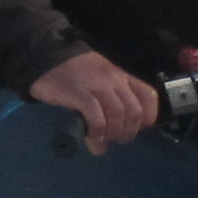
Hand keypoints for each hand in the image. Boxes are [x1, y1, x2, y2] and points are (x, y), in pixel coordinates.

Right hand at [31, 48, 159, 150]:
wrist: (47, 56)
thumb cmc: (75, 72)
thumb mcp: (101, 79)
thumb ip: (112, 99)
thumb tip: (117, 130)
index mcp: (122, 76)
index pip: (149, 97)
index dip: (147, 119)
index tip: (135, 130)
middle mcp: (114, 80)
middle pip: (135, 111)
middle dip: (128, 132)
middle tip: (116, 141)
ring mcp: (97, 85)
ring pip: (118, 115)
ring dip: (113, 134)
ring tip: (102, 141)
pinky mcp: (78, 93)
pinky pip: (97, 117)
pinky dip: (98, 131)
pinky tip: (92, 135)